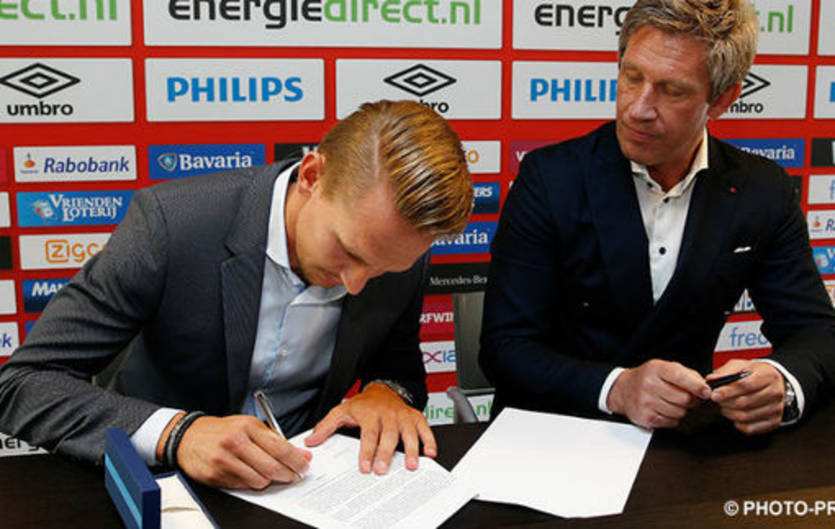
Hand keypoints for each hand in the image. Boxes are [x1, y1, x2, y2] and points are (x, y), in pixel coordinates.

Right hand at [174, 415, 310, 489]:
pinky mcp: (215, 475)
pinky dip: (250, 483)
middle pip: (272, 467)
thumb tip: (300, 454)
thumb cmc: (222, 431)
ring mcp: (224, 460)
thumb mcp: (248, 426)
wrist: (189, 437)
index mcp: (248, 426)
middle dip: (287, 475)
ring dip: (268, 481)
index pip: (279, 447)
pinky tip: (248, 474)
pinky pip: (243, 486)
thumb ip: (274, 440)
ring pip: (259, 481)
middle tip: (293, 476)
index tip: (304, 466)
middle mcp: (236, 442)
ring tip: (266, 473)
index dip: (296, 460)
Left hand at [304, 383, 435, 474]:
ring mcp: (402, 416)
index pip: (368, 434)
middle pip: (388, 435)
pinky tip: (429, 453)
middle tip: (383, 470)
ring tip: (411, 465)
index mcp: (369, 413)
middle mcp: (387, 414)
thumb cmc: (363, 404)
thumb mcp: (342, 411)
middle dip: (386, 453)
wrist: (383, 389)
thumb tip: (311, 440)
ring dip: (411, 449)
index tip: (365, 467)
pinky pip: (424, 428)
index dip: (367, 451)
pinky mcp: (415, 417)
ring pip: (408, 433)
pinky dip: (429, 440)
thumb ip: (326, 426)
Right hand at [607, 359, 710, 428]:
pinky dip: (672, 418)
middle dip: (691, 400)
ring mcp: (646, 402)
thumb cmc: (648, 378)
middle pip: (684, 398)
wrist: (623, 389)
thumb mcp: (665, 368)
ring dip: (681, 410)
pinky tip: (663, 409)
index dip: (697, 386)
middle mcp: (649, 385)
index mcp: (656, 369)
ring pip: (680, 412)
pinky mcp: (646, 417)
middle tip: (687, 397)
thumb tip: (705, 387)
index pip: (681, 377)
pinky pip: (671, 422)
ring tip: (671, 402)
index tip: (707, 391)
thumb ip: (687, 375)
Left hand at [709, 359, 784, 434]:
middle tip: (717, 400)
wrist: (773, 382)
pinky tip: (734, 416)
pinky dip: (738, 424)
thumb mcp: (741, 366)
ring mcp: (777, 408)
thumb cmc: (754, 374)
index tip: (714, 395)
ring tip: (724, 407)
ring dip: (730, 413)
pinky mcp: (774, 421)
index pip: (746, 385)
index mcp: (768, 375)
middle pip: (745, 402)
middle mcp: (776, 392)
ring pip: (747, 416)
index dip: (728, 391)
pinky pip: (752, 428)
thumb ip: (726, 372)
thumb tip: (711, 379)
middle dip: (726, 403)